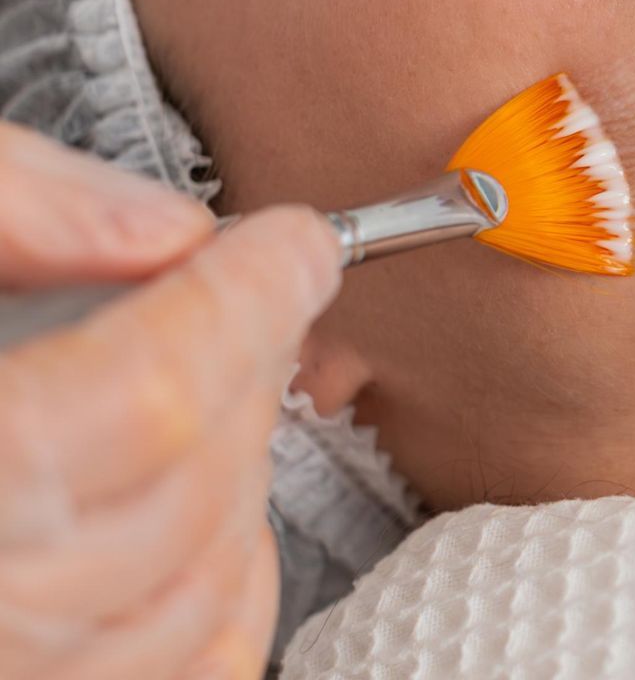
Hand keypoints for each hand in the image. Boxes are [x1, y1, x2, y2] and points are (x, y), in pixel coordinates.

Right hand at [0, 125, 340, 679]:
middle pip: (171, 505)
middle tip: (260, 291)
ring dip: (237, 480)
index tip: (292, 244)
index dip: (235, 308)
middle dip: (245, 378)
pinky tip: (201, 515)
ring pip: (180, 610)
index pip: (132, 403)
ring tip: (220, 384)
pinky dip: (215, 600)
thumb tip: (160, 233)